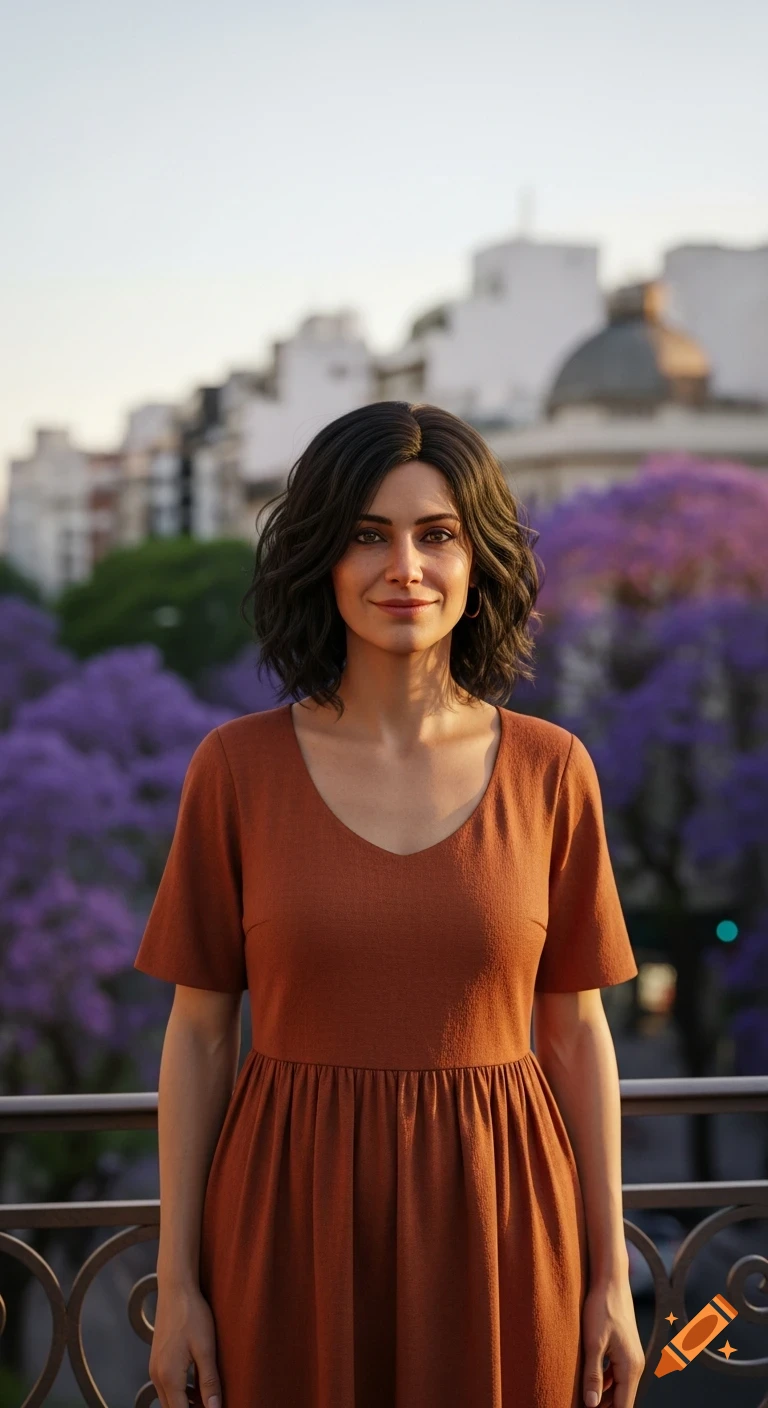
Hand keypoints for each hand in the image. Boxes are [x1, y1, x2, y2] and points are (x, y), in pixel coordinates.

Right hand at [149, 1283, 222, 1407]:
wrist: (176, 1289)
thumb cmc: (192, 1314)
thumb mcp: (206, 1348)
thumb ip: (209, 1381)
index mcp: (169, 1376)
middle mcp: (157, 1376)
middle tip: (211, 1405)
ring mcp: (155, 1368)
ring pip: (168, 1399)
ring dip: (185, 1404)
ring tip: (207, 1399)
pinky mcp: (157, 1360)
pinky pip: (167, 1386)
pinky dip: (181, 1393)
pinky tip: (197, 1387)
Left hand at [581, 1275, 644, 1406]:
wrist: (610, 1282)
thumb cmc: (601, 1309)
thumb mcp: (593, 1343)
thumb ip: (593, 1375)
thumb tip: (592, 1405)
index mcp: (630, 1367)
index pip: (624, 1406)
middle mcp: (635, 1366)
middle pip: (622, 1400)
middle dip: (605, 1407)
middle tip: (581, 1406)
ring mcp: (631, 1358)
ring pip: (619, 1389)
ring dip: (604, 1397)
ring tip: (583, 1399)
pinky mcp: (624, 1351)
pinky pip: (616, 1376)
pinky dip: (604, 1383)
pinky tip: (588, 1382)